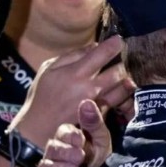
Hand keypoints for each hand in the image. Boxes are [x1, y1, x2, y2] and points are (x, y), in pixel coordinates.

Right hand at [8, 36, 133, 147]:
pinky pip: (119, 101)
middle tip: (121, 59)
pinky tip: (119, 88)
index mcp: (76, 73)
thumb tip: (94, 46)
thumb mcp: (49, 69)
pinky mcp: (101, 115)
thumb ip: (72, 55)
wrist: (40, 126)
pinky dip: (123, 93)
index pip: (102, 54)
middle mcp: (90, 87)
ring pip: (123, 87)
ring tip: (122, 73)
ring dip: (125, 78)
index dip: (114, 44)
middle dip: (122, 62)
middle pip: (119, 70)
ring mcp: (98, 102)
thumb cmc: (42, 94)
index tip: (119, 40)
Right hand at [38, 100, 111, 166]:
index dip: (69, 135)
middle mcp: (57, 155)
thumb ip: (94, 123)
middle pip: (52, 149)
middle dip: (65, 152)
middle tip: (81, 156)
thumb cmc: (100, 159)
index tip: (80, 139)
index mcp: (68, 140)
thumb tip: (87, 102)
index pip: (62, 132)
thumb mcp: (101, 140)